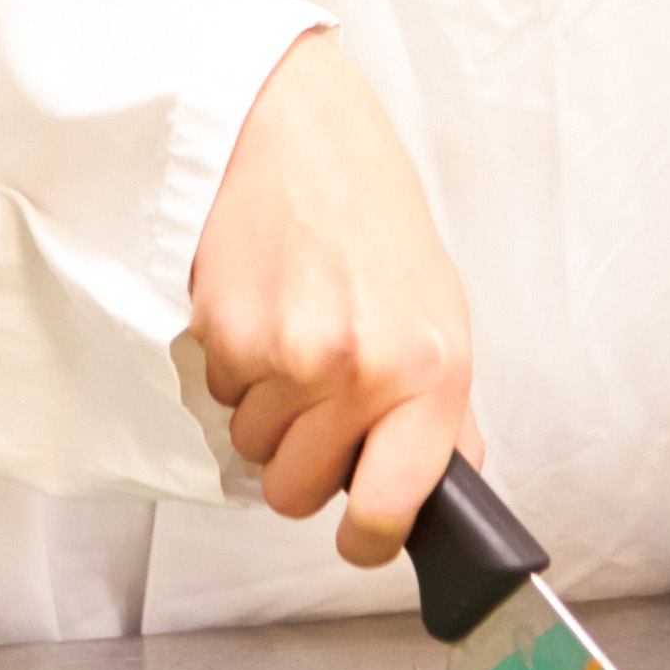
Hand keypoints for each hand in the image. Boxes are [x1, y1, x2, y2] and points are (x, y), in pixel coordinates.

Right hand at [190, 32, 478, 567]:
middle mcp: (360, 370)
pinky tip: (259, 311)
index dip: (367, 537)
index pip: (390, 507)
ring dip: (264, 411)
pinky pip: (218, 399)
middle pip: (296, 493)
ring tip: (291, 335)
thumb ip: (444, 409)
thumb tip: (451, 486)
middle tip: (318, 396)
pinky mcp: (226, 335)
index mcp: (430, 370)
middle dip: (300, 459)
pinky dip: (232, 371)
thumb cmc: (369, 212)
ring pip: (251, 449)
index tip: (360, 531)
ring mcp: (288, 355)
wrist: (294, 132)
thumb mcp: (439, 308)